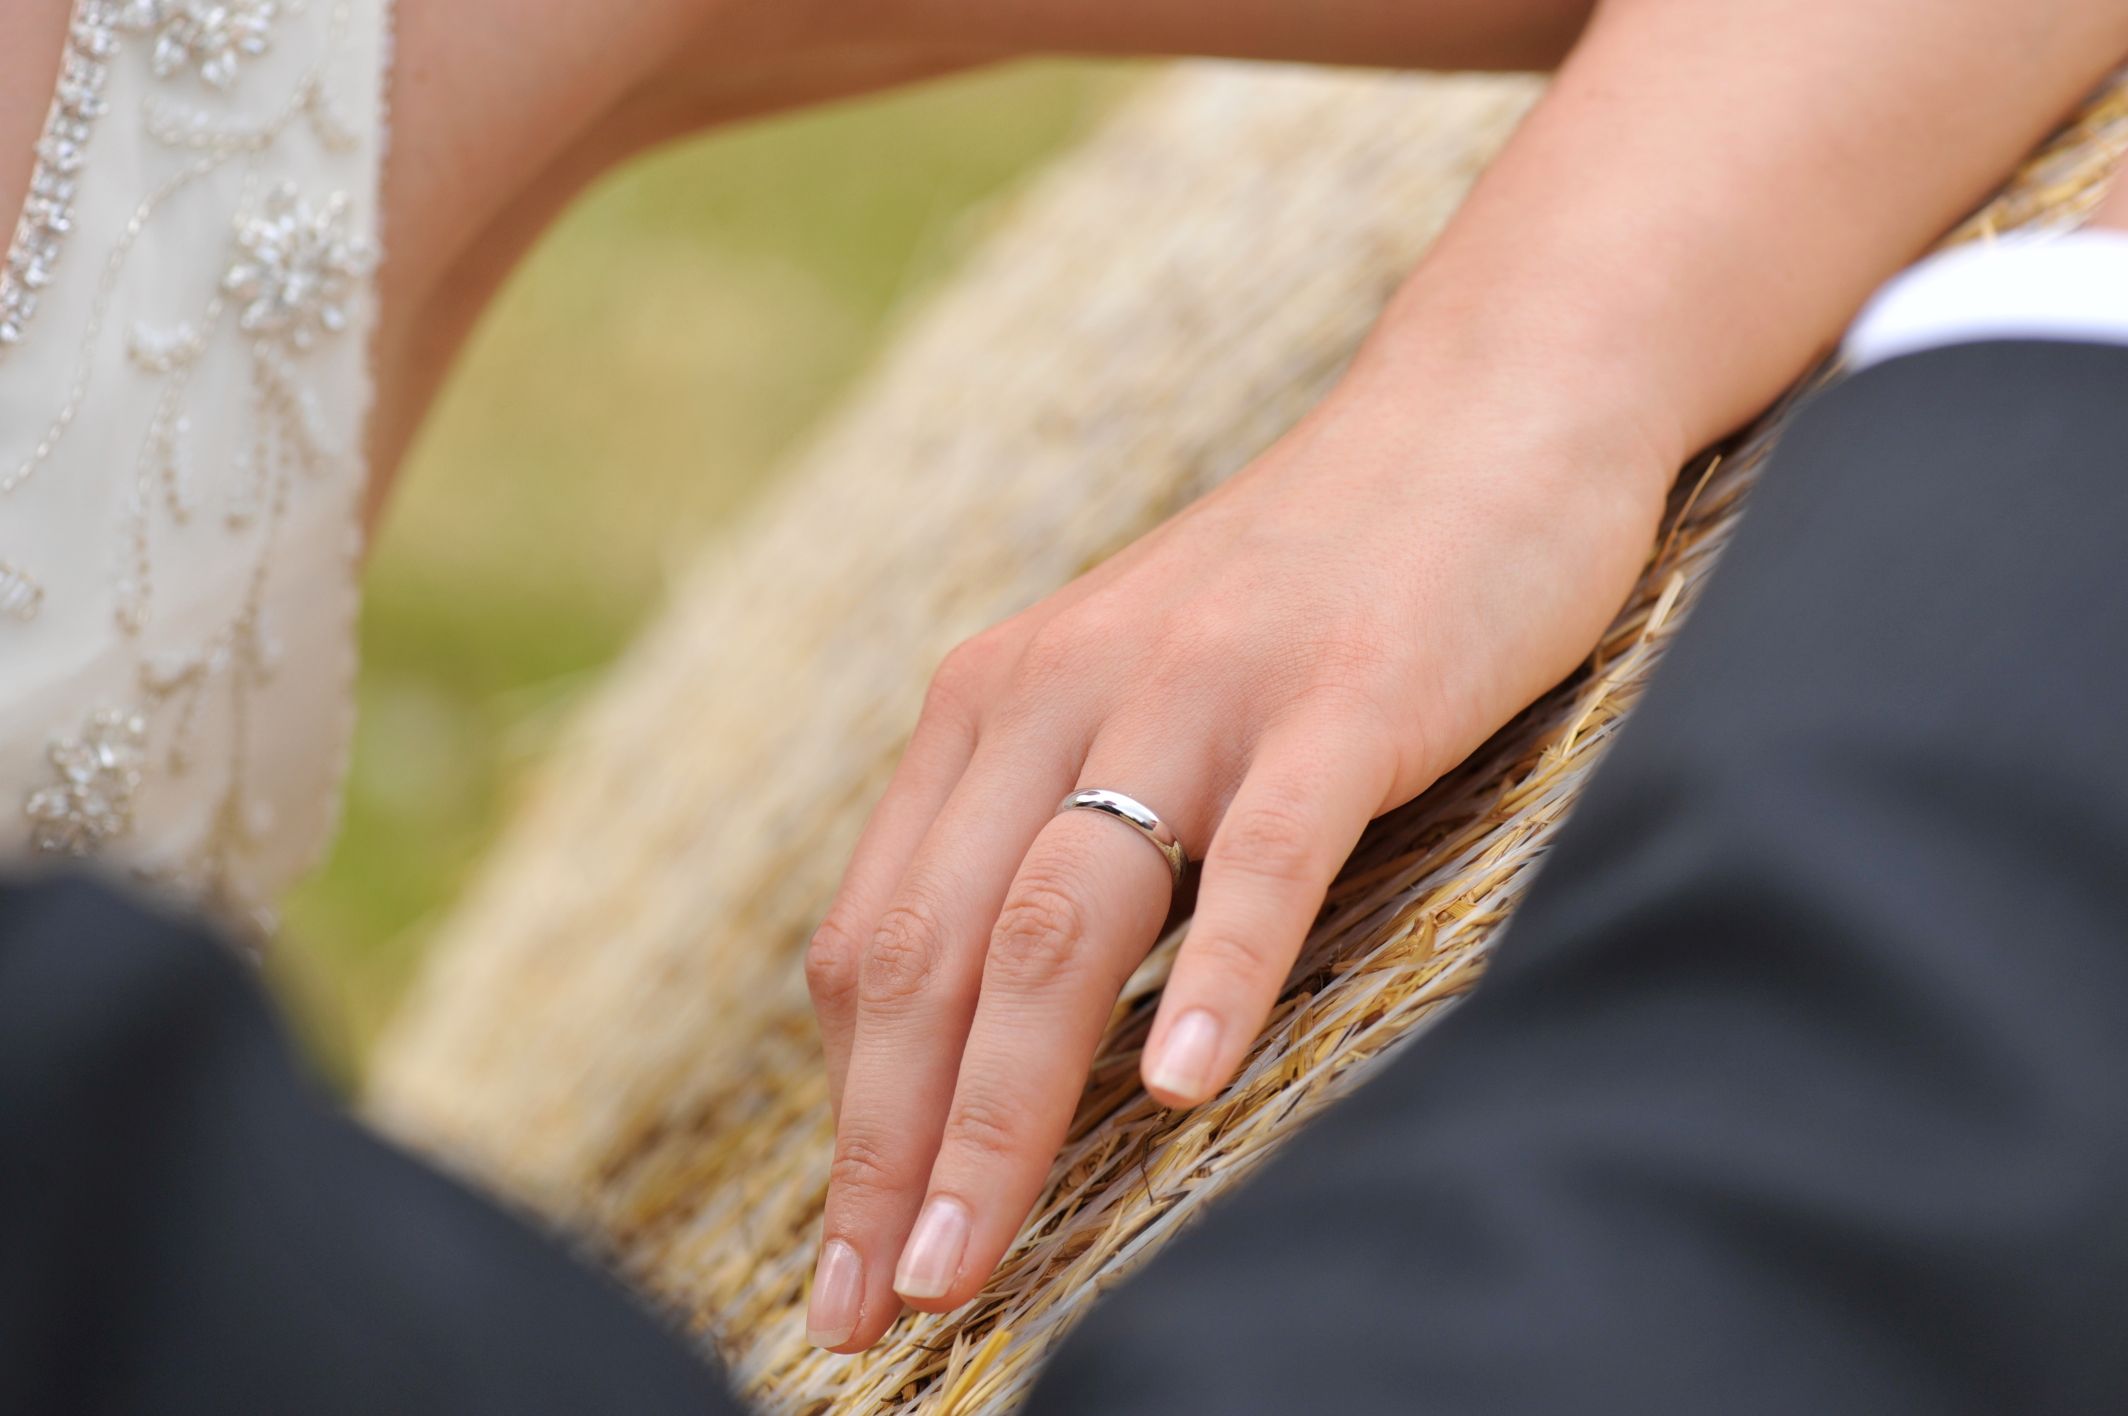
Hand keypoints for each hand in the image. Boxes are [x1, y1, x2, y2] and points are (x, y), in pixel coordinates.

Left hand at [801, 348, 1674, 1350]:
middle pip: (940, 953)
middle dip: (892, 1147)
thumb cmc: (1303, 596)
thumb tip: (988, 1032)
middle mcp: (1062, 693)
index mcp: (992, 706)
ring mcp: (1201, 692)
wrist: (1473, 420)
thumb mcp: (1129, 703)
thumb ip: (1049, 832)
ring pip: (1062, 921)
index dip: (851, 1109)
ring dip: (1005, 1105)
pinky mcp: (1343, 693)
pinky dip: (1220, 968)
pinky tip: (1193, 1086)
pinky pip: (1264, 848)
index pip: (879, 940)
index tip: (843, 1254)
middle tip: (876, 1306)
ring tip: (970, 1254)